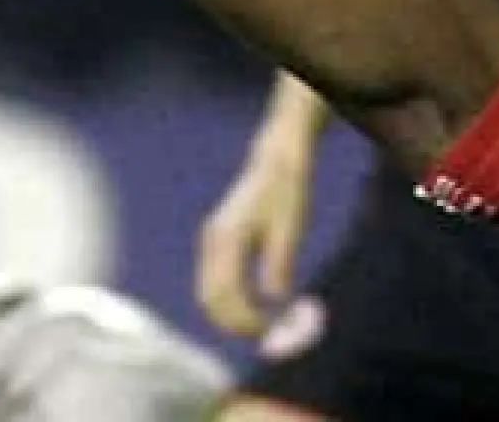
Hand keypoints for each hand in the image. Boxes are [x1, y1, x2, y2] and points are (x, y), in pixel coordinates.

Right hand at [193, 137, 316, 339]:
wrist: (275, 164)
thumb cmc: (286, 194)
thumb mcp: (290, 228)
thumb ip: (280, 263)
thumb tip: (275, 300)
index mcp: (228, 236)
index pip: (225, 293)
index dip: (244, 318)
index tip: (270, 329)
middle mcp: (213, 240)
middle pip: (209, 299)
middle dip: (235, 323)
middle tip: (267, 334)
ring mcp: (211, 242)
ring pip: (208, 293)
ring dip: (231, 315)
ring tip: (263, 325)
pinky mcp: (217, 244)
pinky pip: (214, 283)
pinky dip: (230, 301)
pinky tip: (255, 307)